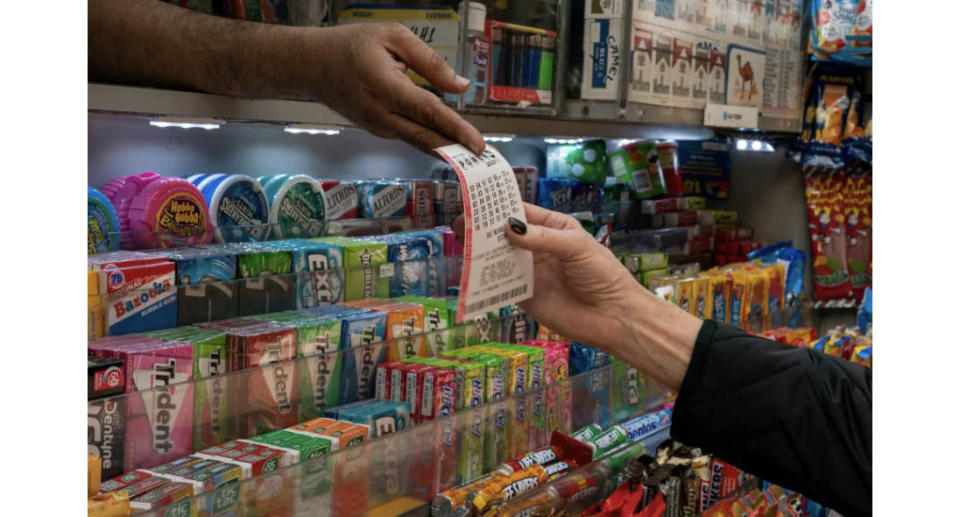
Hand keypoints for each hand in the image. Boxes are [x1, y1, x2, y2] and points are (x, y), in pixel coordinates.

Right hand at [313, 23, 484, 155]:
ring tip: (472, 152)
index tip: (477, 144)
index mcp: (385, 86)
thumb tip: (460, 86)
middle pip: (424, 137)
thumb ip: (429, 62)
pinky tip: (448, 140)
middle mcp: (380, 113)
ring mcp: (377, 126)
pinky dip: (429, 139)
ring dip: (445, 147)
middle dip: (456, 149)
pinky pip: (408, 135)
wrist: (311, 65)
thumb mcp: (393, 37)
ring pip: (417, 140)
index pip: (427, 111)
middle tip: (483, 158)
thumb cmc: (352, 45)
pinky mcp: (377, 130)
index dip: (454, 129)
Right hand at [455, 204, 643, 351]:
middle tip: (458, 224)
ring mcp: (528, 271)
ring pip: (498, 257)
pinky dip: (485, 278)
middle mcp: (536, 247)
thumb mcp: (576, 247)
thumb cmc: (602, 275)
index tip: (474, 200)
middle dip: (482, 228)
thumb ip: (543, 238)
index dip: (498, 205)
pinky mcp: (523, 295)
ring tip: (459, 244)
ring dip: (479, 252)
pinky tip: (470, 272)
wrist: (614, 317)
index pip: (520, 211)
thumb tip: (509, 228)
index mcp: (551, 227)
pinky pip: (500, 284)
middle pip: (504, 233)